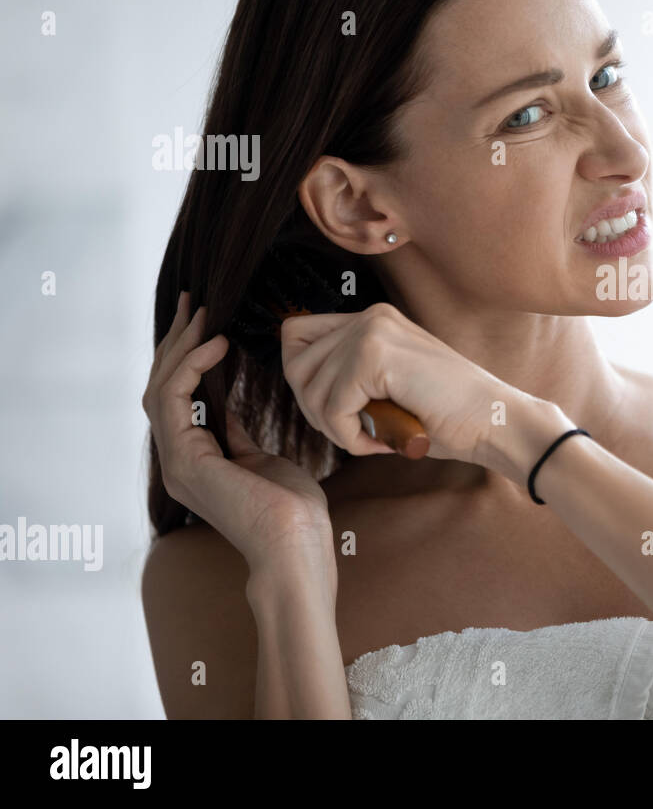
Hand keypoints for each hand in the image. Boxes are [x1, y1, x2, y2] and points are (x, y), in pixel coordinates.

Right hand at [142, 291, 335, 573]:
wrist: (297, 544)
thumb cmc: (292, 509)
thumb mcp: (260, 460)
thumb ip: (237, 436)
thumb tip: (228, 412)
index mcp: (194, 460)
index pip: (177, 398)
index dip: (186, 356)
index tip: (205, 321)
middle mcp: (178, 460)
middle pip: (161, 387)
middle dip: (175, 342)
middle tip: (192, 302)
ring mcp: (177, 462)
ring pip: (160, 389)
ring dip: (180, 346)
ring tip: (203, 314)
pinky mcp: (186, 459)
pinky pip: (174, 399)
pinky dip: (192, 366)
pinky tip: (217, 343)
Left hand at [278, 302, 542, 470]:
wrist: (495, 421)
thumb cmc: (448, 416)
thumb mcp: (389, 388)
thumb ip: (351, 377)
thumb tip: (303, 388)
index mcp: (374, 320)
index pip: (297, 336)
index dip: (306, 381)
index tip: (341, 413)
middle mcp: (370, 317)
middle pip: (294, 362)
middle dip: (316, 409)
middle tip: (356, 431)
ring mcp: (372, 331)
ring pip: (310, 388)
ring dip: (336, 428)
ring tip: (376, 437)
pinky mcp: (375, 356)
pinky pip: (332, 408)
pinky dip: (350, 437)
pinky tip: (383, 441)